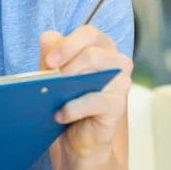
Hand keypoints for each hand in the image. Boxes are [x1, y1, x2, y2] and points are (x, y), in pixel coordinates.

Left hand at [39, 25, 131, 160]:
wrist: (74, 136)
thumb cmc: (65, 97)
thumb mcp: (53, 70)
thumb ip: (51, 50)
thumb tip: (49, 42)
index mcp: (101, 46)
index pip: (89, 34)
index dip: (67, 44)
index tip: (49, 61)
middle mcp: (116, 61)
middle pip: (93, 52)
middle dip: (67, 64)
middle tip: (50, 79)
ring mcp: (121, 83)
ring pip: (97, 72)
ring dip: (70, 84)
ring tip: (54, 95)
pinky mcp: (118, 106)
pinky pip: (95, 101)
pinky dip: (73, 108)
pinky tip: (60, 114)